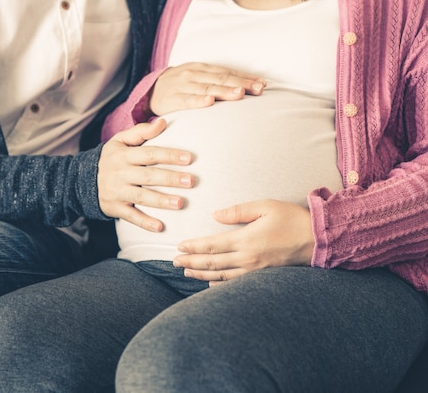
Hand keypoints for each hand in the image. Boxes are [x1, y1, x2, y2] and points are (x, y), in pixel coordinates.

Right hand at [98, 118, 193, 231]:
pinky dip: (144, 222)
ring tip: (180, 203)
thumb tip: (163, 122)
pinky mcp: (114, 208)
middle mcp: (120, 173)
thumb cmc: (110, 158)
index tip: (189, 158)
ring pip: (141, 197)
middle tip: (191, 181)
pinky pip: (131, 216)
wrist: (81, 179)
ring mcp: (117, 192)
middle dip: (170, 179)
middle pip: (148, 176)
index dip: (169, 155)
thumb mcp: (120, 140)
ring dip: (161, 201)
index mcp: (123, 155)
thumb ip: (141, 131)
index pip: (149, 154)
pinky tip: (160, 227)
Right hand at [149, 62, 266, 115]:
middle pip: (221, 79)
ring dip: (224, 91)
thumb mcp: (198, 78)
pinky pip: (187, 100)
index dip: (245, 78)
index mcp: (202, 68)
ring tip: (240, 94)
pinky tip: (209, 102)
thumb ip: (218, 82)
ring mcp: (182, 86)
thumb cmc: (180, 87)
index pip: (227, 72)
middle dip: (241, 84)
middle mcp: (194, 74)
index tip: (263, 84)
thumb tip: (247, 88)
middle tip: (258, 89)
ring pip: (207, 88)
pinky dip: (198, 101)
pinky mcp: (172, 99)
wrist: (149, 92)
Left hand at [173, 200, 313, 283]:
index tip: (179, 247)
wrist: (318, 240)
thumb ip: (238, 211)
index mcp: (245, 240)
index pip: (211, 246)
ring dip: (200, 274)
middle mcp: (247, 259)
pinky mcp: (262, 277)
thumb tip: (215, 215)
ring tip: (186, 272)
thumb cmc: (292, 220)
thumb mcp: (265, 206)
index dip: (193, 248)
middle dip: (191, 263)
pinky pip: (235, 283)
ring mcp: (254, 271)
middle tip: (174, 262)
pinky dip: (219, 284)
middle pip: (211, 263)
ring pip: (220, 276)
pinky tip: (210, 283)